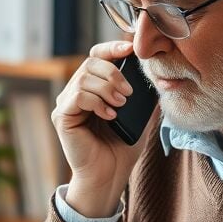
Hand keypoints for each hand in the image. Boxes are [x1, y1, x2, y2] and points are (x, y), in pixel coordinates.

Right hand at [52, 41, 156, 217]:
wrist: (110, 174)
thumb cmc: (122, 146)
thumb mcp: (140, 114)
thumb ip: (145, 94)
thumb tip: (161, 74)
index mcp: (93, 86)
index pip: (97, 56)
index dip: (112, 47)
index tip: (130, 49)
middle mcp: (76, 91)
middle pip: (90, 62)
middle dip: (114, 73)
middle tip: (129, 93)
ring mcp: (66, 103)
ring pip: (84, 78)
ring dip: (107, 88)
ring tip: (121, 105)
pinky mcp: (61, 116)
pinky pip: (77, 96)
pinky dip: (96, 102)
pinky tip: (109, 115)